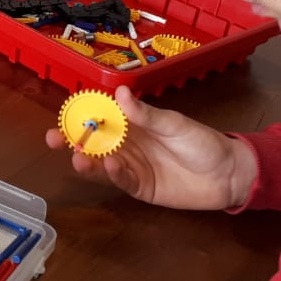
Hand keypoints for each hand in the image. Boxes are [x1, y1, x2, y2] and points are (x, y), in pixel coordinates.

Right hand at [44, 86, 258, 209]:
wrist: (228, 174)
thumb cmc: (202, 142)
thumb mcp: (174, 124)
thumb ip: (146, 114)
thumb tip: (119, 92)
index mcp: (133, 123)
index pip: (100, 116)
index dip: (80, 115)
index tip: (62, 114)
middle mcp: (127, 144)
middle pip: (93, 141)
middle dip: (71, 140)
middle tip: (52, 139)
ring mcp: (132, 167)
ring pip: (102, 163)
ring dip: (88, 160)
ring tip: (78, 157)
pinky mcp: (140, 188)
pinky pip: (121, 180)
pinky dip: (113, 174)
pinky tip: (111, 166)